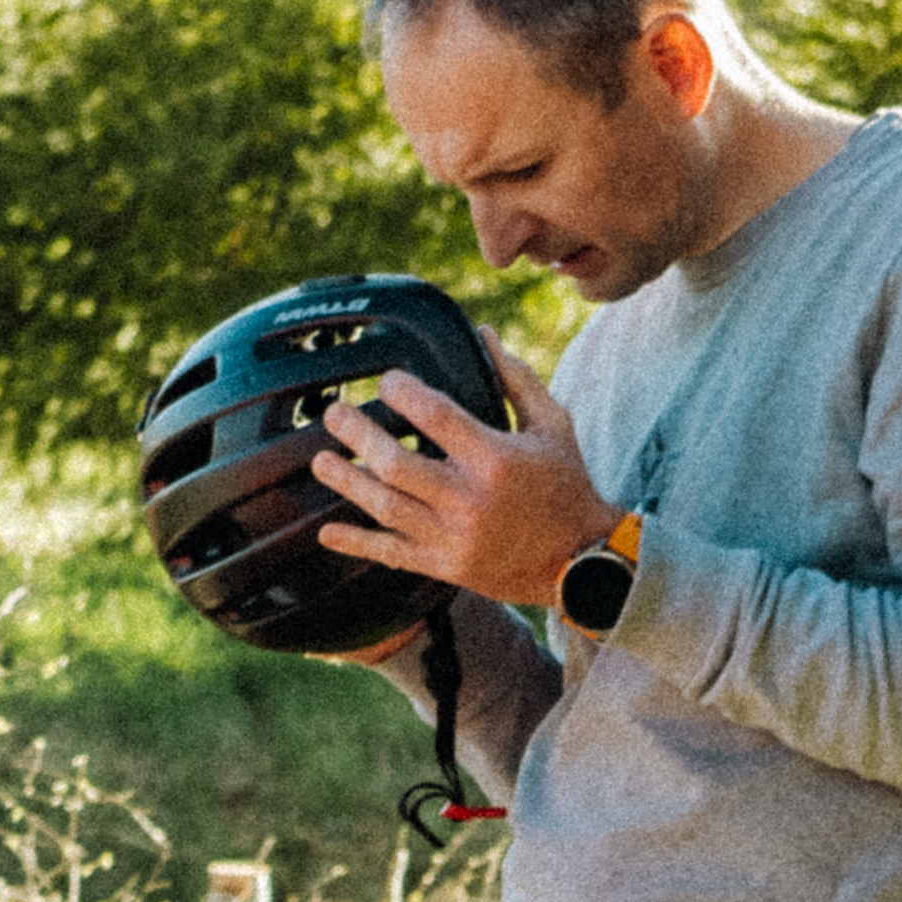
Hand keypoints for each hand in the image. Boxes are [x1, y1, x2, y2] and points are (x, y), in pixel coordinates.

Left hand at [307, 343, 615, 612]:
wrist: (579, 559)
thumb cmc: (565, 483)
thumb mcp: (552, 424)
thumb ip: (516, 379)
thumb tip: (482, 335)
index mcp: (496, 458)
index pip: (436, 417)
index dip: (403, 394)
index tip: (386, 381)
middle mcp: (469, 499)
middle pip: (397, 464)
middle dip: (359, 436)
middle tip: (334, 415)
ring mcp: (453, 537)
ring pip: (386, 508)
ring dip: (348, 482)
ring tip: (321, 460)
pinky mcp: (444, 567)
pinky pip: (391, 554)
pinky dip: (357, 543)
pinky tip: (327, 532)